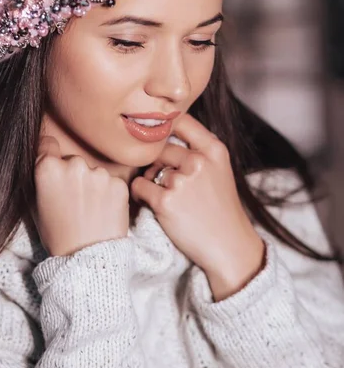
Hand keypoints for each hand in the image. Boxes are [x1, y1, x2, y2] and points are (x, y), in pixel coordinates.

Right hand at [33, 136, 129, 255]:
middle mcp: (74, 165)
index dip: (48, 154)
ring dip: (92, 184)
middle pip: (72, 160)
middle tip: (72, 199)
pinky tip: (103, 211)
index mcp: (48, 168)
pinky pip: (111, 182)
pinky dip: (109, 193)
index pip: (47, 143)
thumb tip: (41, 160)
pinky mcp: (119, 184)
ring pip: (93, 172)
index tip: (52, 163)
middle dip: (72, 174)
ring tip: (89, 209)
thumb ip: (39, 178)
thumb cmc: (57, 235)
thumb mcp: (35, 206)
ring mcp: (99, 173)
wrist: (88, 260)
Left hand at [130, 114, 264, 300]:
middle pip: (160, 147)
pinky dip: (140, 194)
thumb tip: (162, 130)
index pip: (181, 121)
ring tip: (165, 196)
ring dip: (149, 180)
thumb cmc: (220, 208)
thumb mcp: (219, 169)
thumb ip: (197, 148)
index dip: (164, 125)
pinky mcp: (166, 202)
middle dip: (157, 162)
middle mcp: (199, 161)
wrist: (228, 246)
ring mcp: (182, 181)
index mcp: (214, 150)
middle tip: (164, 180)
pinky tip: (153, 203)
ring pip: (148, 169)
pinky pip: (139, 187)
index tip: (157, 132)